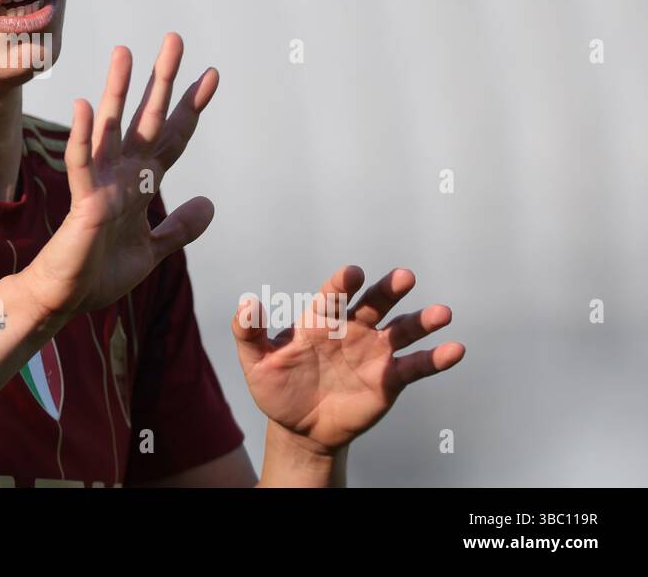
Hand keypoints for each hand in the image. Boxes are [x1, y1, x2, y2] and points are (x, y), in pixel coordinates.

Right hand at [20, 32, 219, 320]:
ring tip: (125, 52)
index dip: (192, 107)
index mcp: (141, 184)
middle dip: (163, 81)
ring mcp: (101, 183)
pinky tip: (85, 107)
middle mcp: (122, 174)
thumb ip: (179, 228)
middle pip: (148, 119)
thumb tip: (209, 203)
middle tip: (175, 39)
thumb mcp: (153, 250)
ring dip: (119, 91)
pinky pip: (82, 164)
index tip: (212, 74)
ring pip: (112, 129)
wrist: (65, 298)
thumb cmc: (100, 272)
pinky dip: (83, 137)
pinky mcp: (83, 201)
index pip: (172, 137)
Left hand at [232, 265, 465, 451]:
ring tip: (442, 313)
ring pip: (402, 331)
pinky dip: (435, 358)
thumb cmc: (276, 389)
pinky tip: (454, 349)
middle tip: (405, 276)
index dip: (342, 284)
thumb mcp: (255, 363)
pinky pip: (415, 366)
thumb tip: (247, 304)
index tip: (353, 274)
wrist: (299, 428)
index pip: (333, 295)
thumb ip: (248, 333)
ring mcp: (373, 353)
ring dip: (422, 322)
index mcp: (320, 321)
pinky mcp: (389, 379)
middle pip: (375, 303)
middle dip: (389, 290)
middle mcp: (352, 330)